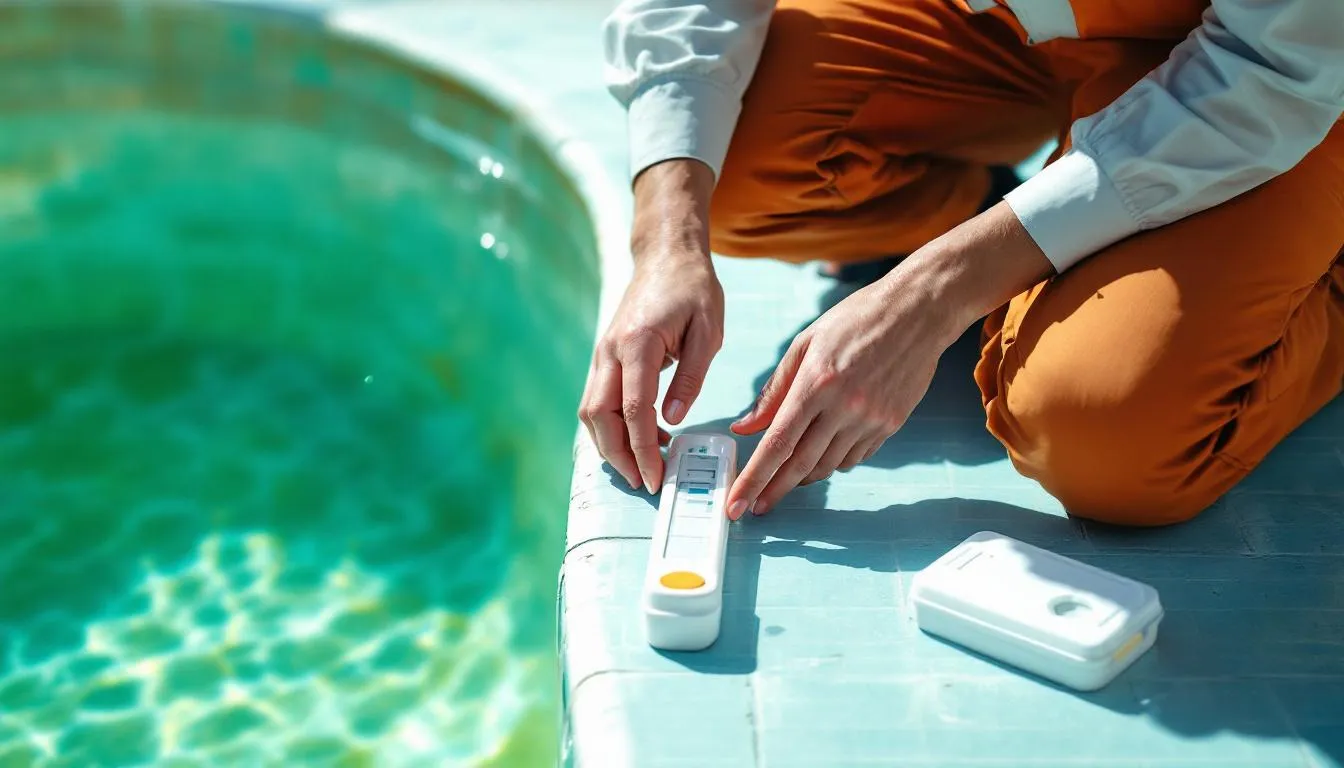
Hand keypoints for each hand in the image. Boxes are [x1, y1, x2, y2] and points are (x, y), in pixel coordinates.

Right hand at [579, 160, 723, 492]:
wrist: (666, 255)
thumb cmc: (692, 288)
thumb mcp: (708, 331)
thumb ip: (691, 376)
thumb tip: (673, 418)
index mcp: (637, 344)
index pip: (634, 409)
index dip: (642, 450)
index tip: (656, 478)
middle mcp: (610, 351)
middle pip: (599, 417)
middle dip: (618, 456)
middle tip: (644, 483)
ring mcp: (602, 354)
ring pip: (592, 412)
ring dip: (611, 444)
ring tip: (644, 467)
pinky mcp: (605, 357)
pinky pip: (600, 400)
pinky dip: (614, 425)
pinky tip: (644, 438)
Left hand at [724, 202, 1055, 518]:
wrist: (918, 311)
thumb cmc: (855, 319)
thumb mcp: (805, 344)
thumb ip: (773, 391)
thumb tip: (744, 428)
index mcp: (816, 382)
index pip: (778, 443)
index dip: (754, 477)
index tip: (738, 503)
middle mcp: (845, 406)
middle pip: (801, 465)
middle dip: (773, 491)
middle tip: (754, 508)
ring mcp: (872, 419)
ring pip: (828, 466)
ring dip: (803, 476)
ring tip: (785, 477)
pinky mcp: (891, 424)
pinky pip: (855, 457)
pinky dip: (833, 461)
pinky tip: (823, 452)